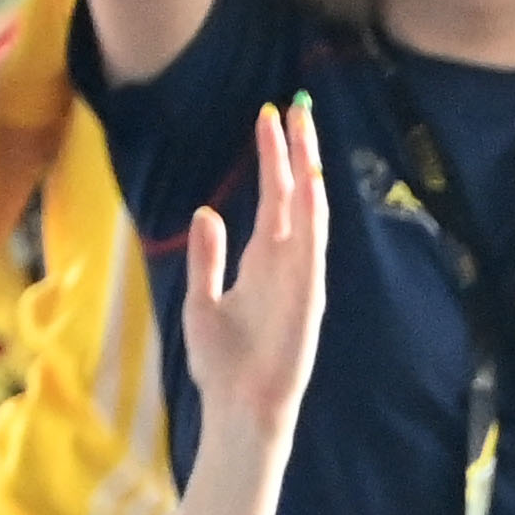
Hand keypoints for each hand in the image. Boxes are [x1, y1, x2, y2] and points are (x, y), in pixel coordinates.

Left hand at [176, 107, 329, 435]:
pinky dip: (312, 218)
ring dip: (307, 173)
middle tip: (292, 108)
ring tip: (303, 132)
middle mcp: (287, 263)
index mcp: (263, 262)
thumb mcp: (201, 299)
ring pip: (308, 214)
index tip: (268, 117)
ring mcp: (301, 279)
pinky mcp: (307, 298)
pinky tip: (310, 186)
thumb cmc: (222, 364)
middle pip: (294, 196)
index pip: (273, 198)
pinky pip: (312, 250)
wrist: (239, 407)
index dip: (272, 158)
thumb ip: (207, 256)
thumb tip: (208, 213)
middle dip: (293, 152)